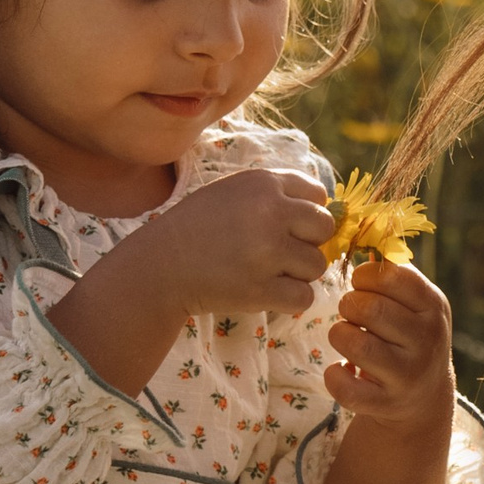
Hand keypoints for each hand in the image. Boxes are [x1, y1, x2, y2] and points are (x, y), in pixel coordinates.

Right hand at [50, 168, 333, 393]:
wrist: (160, 266)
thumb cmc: (196, 228)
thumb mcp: (232, 193)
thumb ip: (273, 195)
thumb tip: (323, 210)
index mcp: (263, 183)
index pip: (318, 194)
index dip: (307, 214)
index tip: (288, 228)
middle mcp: (270, 212)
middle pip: (324, 228)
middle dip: (308, 243)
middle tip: (281, 254)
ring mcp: (267, 251)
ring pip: (317, 265)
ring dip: (299, 274)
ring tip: (268, 273)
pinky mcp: (262, 288)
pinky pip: (305, 297)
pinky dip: (291, 300)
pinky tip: (268, 293)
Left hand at [324, 259, 453, 430]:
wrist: (423, 396)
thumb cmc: (410, 335)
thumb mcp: (416, 303)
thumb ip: (393, 274)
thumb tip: (362, 237)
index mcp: (434, 306)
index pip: (392, 276)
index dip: (365, 276)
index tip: (361, 285)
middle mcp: (427, 340)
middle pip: (370, 308)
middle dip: (349, 306)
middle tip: (351, 313)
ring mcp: (408, 375)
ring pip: (355, 344)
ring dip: (340, 335)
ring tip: (347, 337)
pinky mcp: (386, 403)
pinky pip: (345, 386)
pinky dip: (334, 375)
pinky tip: (342, 368)